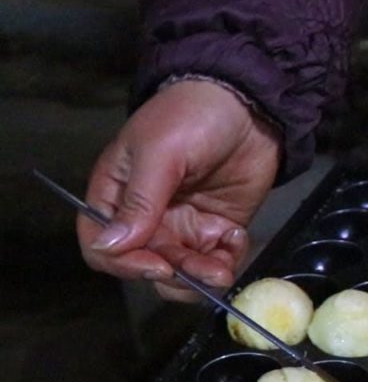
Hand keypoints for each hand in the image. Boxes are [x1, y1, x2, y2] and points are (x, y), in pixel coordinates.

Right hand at [78, 80, 280, 300]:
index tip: (156, 265)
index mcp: (116, 194)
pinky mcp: (217, 227)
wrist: (250, 104)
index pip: (102, 246)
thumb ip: (139, 201)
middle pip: (146, 265)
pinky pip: (216, 260)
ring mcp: (184, 224)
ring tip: (224, 269)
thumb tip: (112, 246)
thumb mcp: (160, 152)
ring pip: (182, 271)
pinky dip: (227, 261)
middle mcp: (146, 216)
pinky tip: (236, 238)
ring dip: (201, 277)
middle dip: (174, 274)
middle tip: (204, 270)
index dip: (124, 264)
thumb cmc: (193, 115)